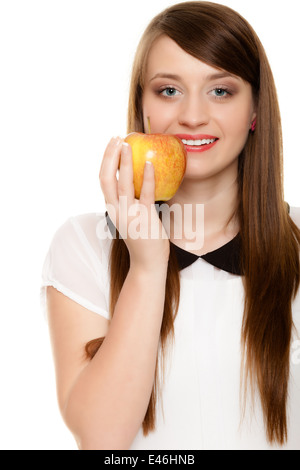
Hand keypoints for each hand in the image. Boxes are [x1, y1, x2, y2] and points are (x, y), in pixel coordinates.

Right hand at [99, 137, 169, 269]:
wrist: (148, 262)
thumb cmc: (143, 238)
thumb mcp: (131, 217)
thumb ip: (130, 201)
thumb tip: (138, 180)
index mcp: (112, 208)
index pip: (103, 180)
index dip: (106, 160)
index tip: (112, 144)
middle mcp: (116, 210)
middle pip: (106, 178)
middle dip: (110, 156)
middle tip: (117, 138)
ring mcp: (129, 214)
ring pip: (122, 183)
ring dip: (124, 162)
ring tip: (128, 144)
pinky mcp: (144, 217)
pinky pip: (144, 193)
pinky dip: (146, 177)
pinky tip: (149, 163)